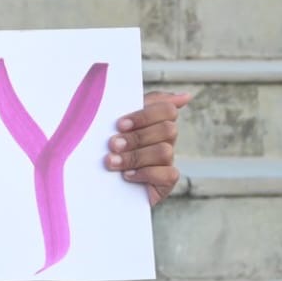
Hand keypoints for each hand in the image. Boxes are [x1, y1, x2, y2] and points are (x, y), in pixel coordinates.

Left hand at [105, 91, 186, 206]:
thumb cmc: (106, 146)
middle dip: (137, 137)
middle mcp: (165, 140)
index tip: (120, 124)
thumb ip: (141, 102)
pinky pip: (169, 174)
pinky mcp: (166, 182)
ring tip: (112, 162)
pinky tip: (127, 176)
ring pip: (165, 151)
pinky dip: (145, 174)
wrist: (96, 184)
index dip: (145, 116)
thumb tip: (185, 95)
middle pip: (168, 130)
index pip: (167, 109)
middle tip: (112, 144)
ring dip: (135, 156)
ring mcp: (166, 161)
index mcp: (155, 121)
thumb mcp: (115, 121)